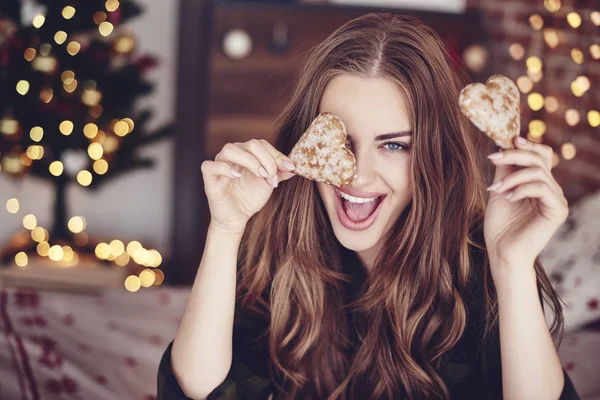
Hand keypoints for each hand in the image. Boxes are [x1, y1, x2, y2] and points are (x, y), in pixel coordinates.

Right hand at [201, 139, 295, 232]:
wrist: (237, 217)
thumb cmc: (250, 197)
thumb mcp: (269, 184)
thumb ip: (279, 173)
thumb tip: (293, 166)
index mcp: (247, 153)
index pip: (262, 144)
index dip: (277, 155)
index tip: (289, 168)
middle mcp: (233, 155)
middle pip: (251, 144)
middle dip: (267, 161)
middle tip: (271, 177)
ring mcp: (220, 164)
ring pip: (230, 149)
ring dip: (249, 161)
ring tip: (259, 176)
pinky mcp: (209, 178)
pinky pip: (209, 166)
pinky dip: (223, 168)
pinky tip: (236, 176)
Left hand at [483, 136, 568, 272]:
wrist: (501, 253)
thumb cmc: (499, 226)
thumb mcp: (499, 191)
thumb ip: (504, 171)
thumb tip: (502, 146)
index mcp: (539, 185)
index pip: (542, 156)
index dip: (528, 145)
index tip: (508, 140)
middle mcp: (552, 190)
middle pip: (540, 159)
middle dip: (514, 155)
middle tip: (492, 158)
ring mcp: (557, 200)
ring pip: (538, 173)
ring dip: (512, 177)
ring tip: (494, 189)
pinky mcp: (558, 211)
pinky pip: (542, 188)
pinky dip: (521, 189)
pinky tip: (507, 197)